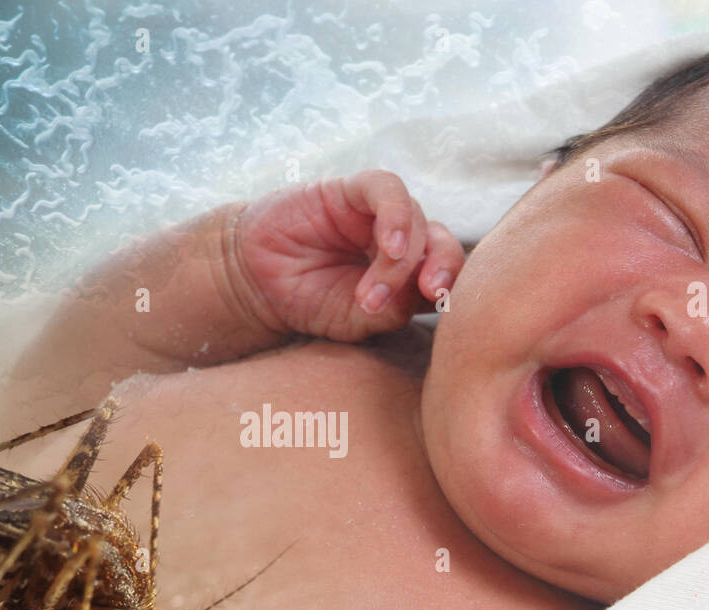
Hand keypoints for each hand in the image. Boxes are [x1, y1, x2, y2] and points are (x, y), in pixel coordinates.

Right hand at [227, 170, 464, 341]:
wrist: (256, 281)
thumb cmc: (309, 301)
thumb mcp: (353, 321)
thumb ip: (391, 312)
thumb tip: (424, 299)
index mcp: (411, 273)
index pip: (448, 272)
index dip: (453, 286)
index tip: (444, 307)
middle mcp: (403, 240)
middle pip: (442, 243)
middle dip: (442, 267)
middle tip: (431, 291)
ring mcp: (379, 214)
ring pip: (416, 222)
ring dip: (399, 262)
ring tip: (369, 295)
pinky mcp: (353, 190)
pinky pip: (387, 189)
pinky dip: (395, 216)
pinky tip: (388, 245)